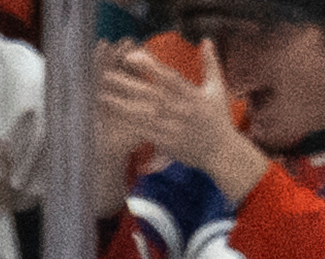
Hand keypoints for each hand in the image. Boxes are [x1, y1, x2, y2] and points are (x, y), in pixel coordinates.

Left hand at [98, 40, 266, 202]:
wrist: (221, 152)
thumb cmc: (218, 118)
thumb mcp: (218, 88)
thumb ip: (210, 63)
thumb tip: (206, 40)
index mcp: (192, 94)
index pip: (169, 77)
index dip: (150, 65)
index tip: (130, 56)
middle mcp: (182, 110)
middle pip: (151, 95)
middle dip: (127, 85)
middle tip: (106, 75)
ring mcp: (174, 128)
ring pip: (144, 115)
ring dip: (122, 105)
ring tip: (103, 96)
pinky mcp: (167, 143)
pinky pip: (144, 133)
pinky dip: (129, 125)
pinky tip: (113, 119)